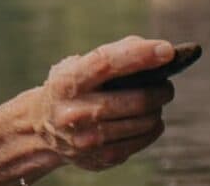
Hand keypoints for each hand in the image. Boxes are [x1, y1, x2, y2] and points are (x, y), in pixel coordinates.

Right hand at [30, 36, 178, 170]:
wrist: (41, 129)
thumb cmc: (71, 89)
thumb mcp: (78, 66)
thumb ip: (114, 54)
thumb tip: (158, 52)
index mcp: (67, 82)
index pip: (106, 63)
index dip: (140, 55)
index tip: (168, 50)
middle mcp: (74, 112)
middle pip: (135, 100)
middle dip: (160, 90)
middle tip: (166, 84)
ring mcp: (86, 139)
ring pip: (143, 122)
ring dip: (157, 109)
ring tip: (155, 101)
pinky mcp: (99, 158)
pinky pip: (142, 140)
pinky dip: (153, 127)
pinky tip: (148, 120)